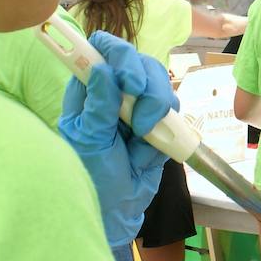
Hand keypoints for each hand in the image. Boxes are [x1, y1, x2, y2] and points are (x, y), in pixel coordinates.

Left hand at [58, 31, 176, 247]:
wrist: (118, 209)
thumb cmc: (92, 177)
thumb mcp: (89, 142)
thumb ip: (98, 106)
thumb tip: (104, 69)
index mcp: (88, 91)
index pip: (99, 50)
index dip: (116, 53)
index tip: (129, 81)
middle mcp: (113, 91)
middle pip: (137, 61)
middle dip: (145, 83)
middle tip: (141, 113)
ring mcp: (137, 105)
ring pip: (158, 81)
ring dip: (157, 105)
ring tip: (145, 134)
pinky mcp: (158, 120)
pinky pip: (172, 108)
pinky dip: (168, 124)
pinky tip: (153, 143)